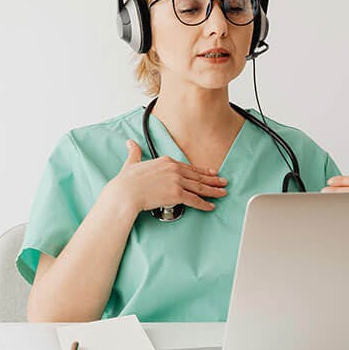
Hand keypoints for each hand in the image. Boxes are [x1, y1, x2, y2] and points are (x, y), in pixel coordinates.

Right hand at [108, 140, 228, 213]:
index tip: (211, 173)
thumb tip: (130, 143)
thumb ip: (134, 152)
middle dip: (213, 180)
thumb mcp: (132, 162)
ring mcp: (177, 181)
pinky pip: (194, 200)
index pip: (189, 167)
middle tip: (223, 182)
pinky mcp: (176, 194)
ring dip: (213, 191)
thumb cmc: (127, 181)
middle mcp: (174, 170)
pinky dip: (204, 204)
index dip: (202, 171)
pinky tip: (211, 206)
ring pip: (200, 187)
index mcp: (167, 161)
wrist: (125, 192)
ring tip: (223, 193)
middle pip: (198, 177)